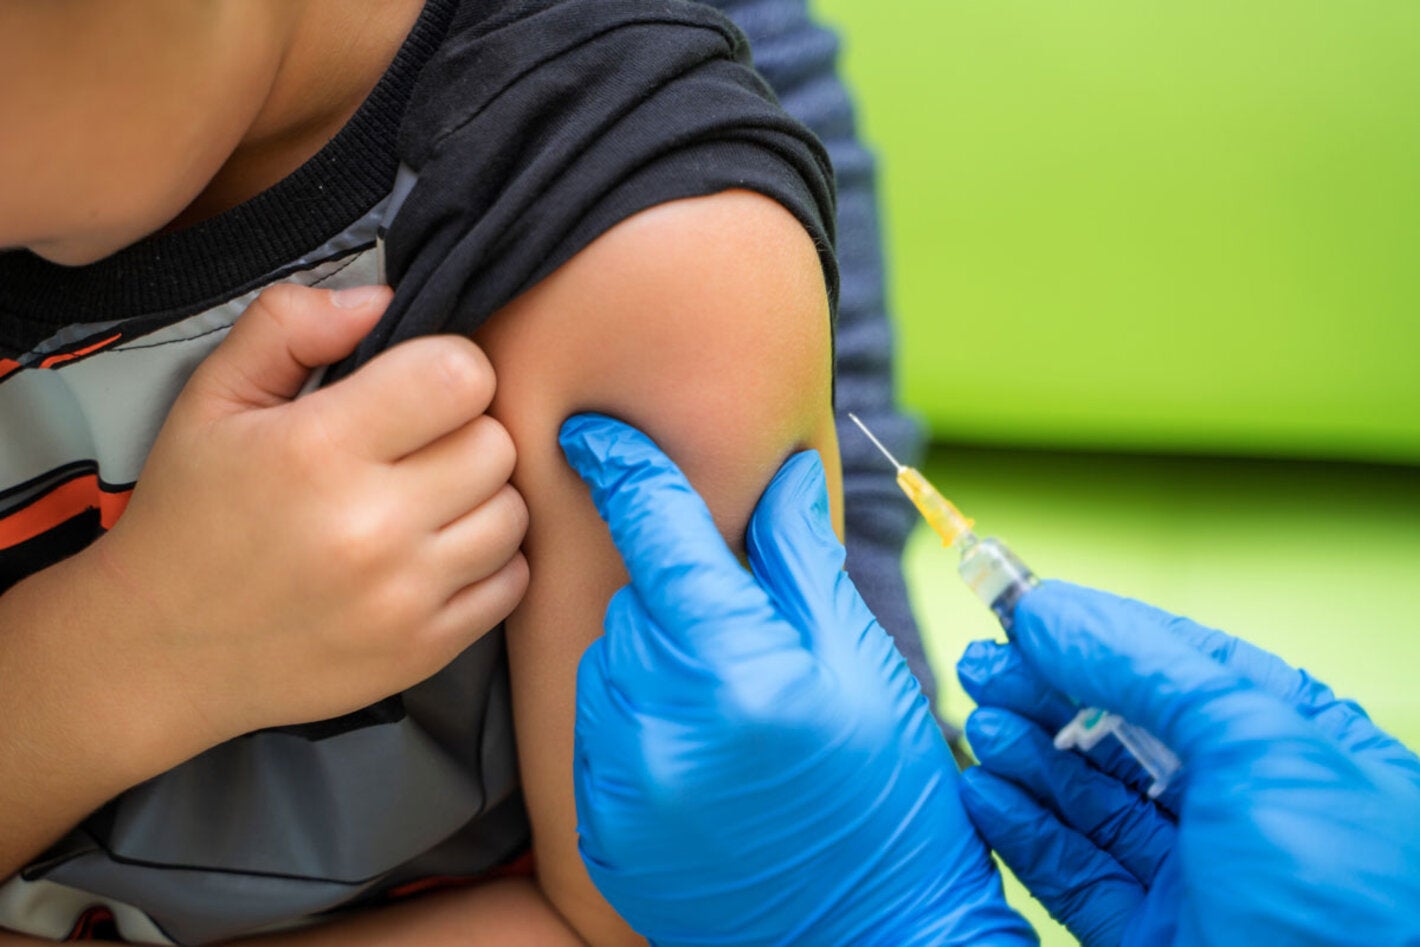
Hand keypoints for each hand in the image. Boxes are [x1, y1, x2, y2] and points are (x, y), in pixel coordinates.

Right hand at [90, 283, 528, 745]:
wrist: (163, 651)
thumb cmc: (191, 515)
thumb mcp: (212, 399)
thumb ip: (289, 326)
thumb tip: (381, 298)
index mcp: (318, 450)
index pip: (461, 376)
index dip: (448, 369)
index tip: (416, 389)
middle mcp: (371, 527)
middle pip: (497, 444)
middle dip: (464, 433)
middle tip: (415, 449)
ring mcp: (403, 597)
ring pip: (513, 512)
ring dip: (481, 498)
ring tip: (425, 501)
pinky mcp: (425, 651)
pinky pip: (512, 582)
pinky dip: (488, 562)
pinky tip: (435, 553)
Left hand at [560, 413, 1032, 946]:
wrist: (865, 934)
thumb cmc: (882, 794)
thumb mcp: (859, 665)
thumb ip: (802, 561)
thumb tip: (776, 473)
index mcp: (734, 665)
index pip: (655, 532)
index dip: (624, 469)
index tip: (593, 432)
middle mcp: (658, 720)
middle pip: (634, 600)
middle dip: (680, 595)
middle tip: (745, 636)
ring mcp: (620, 780)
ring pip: (611, 661)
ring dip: (656, 658)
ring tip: (731, 706)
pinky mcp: (603, 825)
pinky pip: (598, 729)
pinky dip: (638, 718)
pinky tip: (698, 750)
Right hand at [956, 580, 1419, 945]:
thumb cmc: (1350, 900)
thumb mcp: (1257, 745)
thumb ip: (1148, 667)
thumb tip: (1053, 611)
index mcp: (1295, 746)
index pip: (1178, 664)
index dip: (1093, 634)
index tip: (1016, 609)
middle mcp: (1246, 810)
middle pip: (1125, 732)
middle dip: (1047, 695)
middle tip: (981, 668)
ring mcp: (1199, 880)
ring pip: (1093, 803)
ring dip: (1029, 760)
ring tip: (978, 726)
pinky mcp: (1153, 941)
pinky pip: (1074, 875)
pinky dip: (1024, 834)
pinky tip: (985, 796)